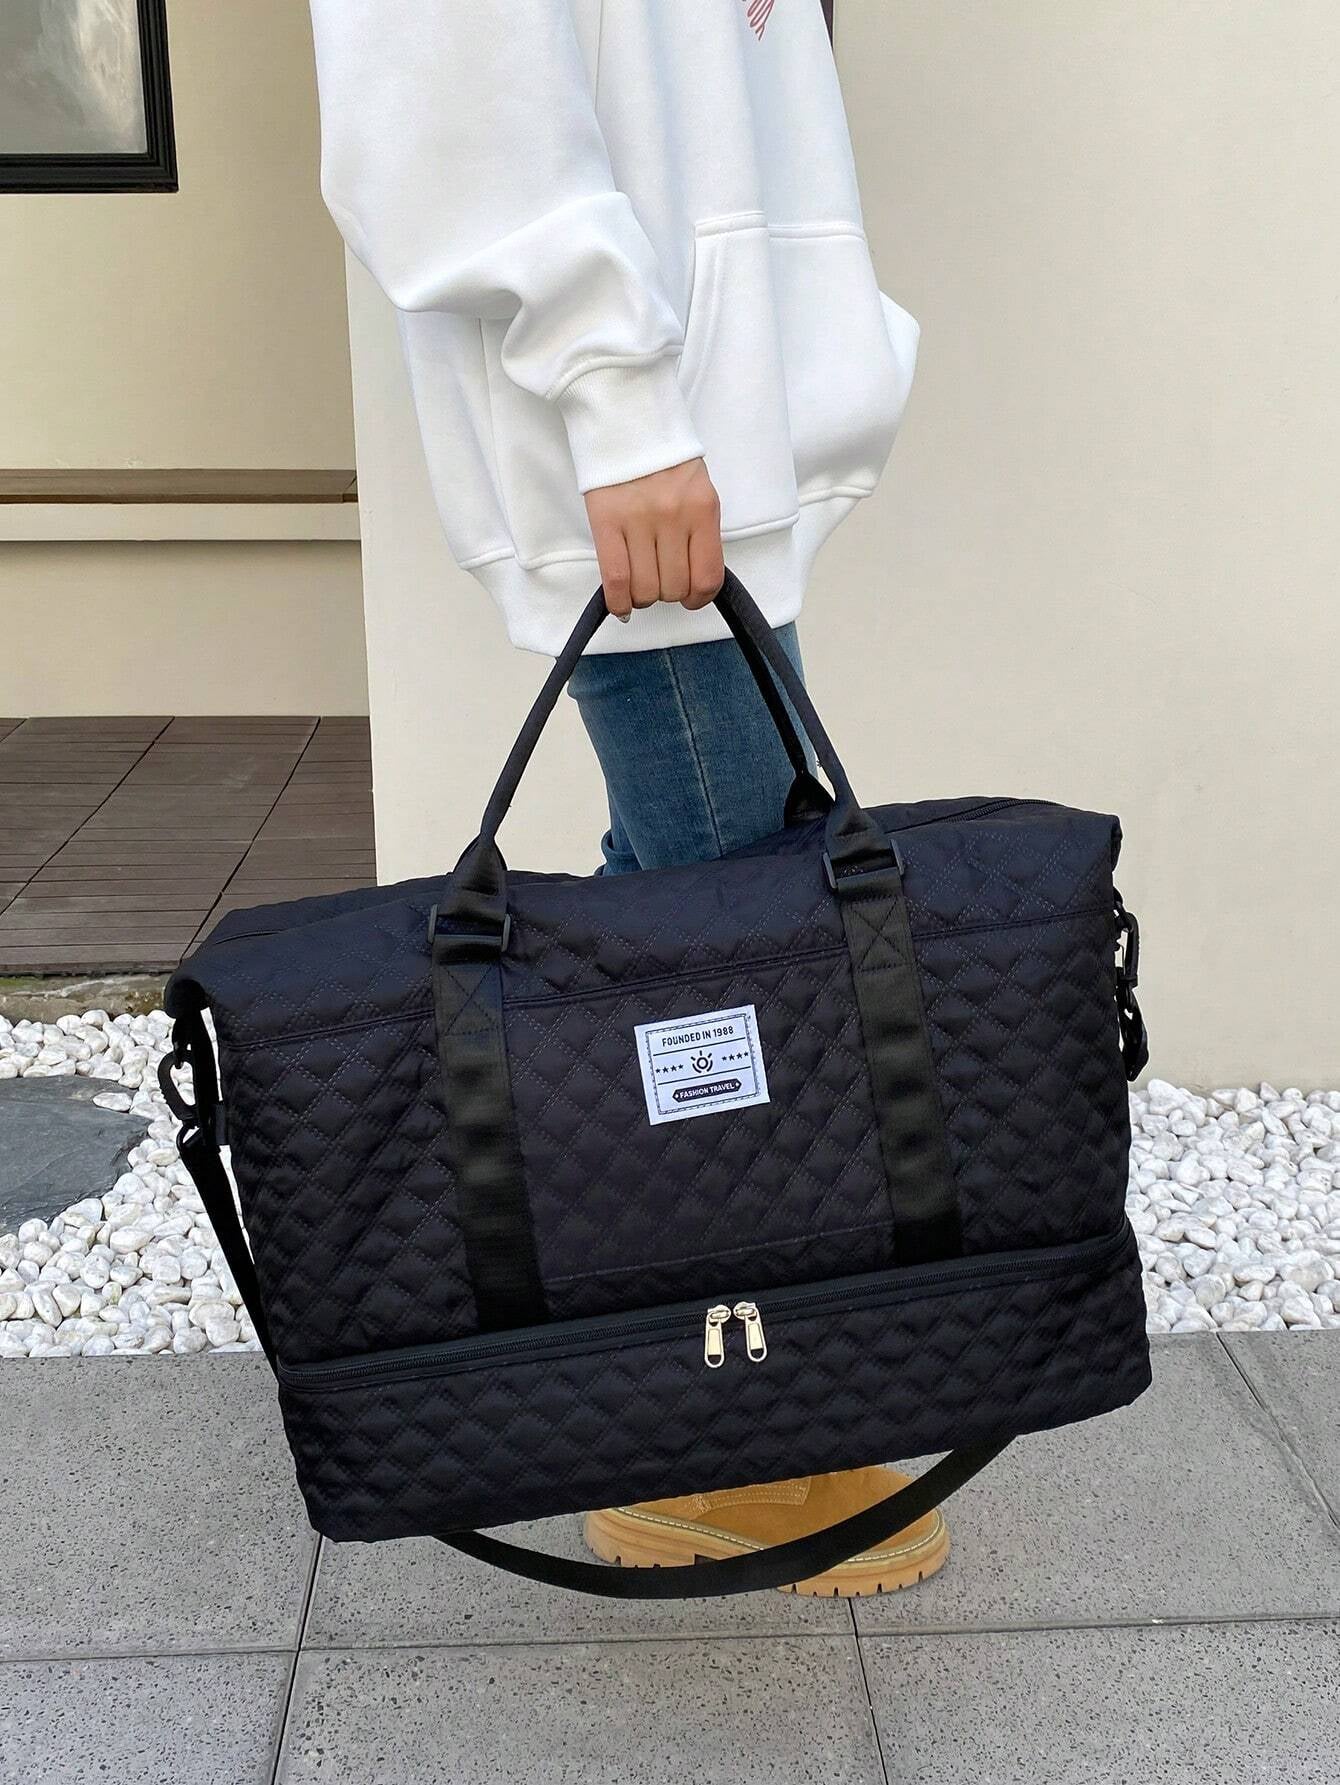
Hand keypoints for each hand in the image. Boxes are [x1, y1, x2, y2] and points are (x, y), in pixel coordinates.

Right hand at [584, 458, 723, 621]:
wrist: (627, 420)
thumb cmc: (664, 459)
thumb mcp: (697, 492)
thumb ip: (699, 534)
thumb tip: (692, 581)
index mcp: (702, 510)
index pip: (707, 577)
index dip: (698, 599)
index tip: (690, 598)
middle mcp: (673, 517)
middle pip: (673, 588)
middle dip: (667, 593)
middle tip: (660, 579)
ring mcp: (638, 520)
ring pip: (645, 589)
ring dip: (643, 597)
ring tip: (639, 581)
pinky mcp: (606, 521)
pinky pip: (616, 579)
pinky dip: (619, 601)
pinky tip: (620, 604)